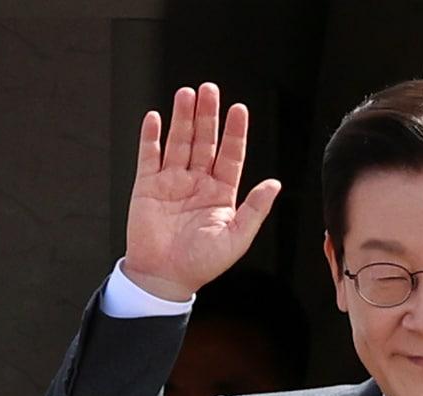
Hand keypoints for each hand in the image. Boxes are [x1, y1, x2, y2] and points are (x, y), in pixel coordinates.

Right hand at [123, 83, 281, 301]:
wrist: (164, 278)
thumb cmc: (201, 264)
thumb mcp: (237, 238)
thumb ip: (255, 209)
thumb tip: (275, 184)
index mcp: (220, 193)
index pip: (231, 154)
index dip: (235, 132)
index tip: (239, 109)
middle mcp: (197, 183)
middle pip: (204, 141)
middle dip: (207, 115)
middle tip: (210, 90)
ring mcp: (171, 182)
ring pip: (179, 142)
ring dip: (182, 118)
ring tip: (186, 94)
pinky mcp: (147, 187)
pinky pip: (149, 156)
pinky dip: (150, 137)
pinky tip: (155, 118)